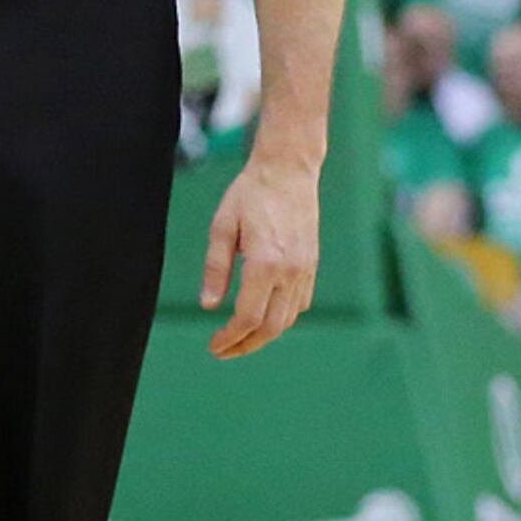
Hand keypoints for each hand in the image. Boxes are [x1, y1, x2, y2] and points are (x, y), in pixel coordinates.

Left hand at [202, 152, 321, 358]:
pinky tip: (264, 315)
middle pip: (270, 328)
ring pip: (287, 319)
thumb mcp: (222, 227)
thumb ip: (216, 269)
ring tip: (240, 338)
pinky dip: (282, 317)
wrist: (288, 170)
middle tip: (223, 351)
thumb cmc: (250, 193)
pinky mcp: (312, 264)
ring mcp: (305, 269)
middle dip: (246, 345)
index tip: (213, 346)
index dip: (229, 338)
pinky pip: (300, 303)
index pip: (247, 318)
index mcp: (265, 263)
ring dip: (264, 335)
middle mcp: (290, 272)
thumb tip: (208, 306)